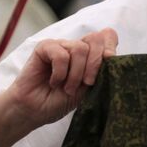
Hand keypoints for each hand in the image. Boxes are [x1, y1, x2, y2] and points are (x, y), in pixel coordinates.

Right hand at [2, 28, 118, 131]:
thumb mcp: (87, 89)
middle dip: (95, 63)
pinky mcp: (45, 47)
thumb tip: (110, 57)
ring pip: (80, 48)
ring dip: (76, 74)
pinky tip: (54, 82)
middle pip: (96, 38)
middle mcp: (77, 47)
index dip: (110, 46)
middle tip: (87, 83)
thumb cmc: (60, 100)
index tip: (109, 63)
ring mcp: (61, 45)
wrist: (35, 110)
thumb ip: (99, 73)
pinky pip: (61, 55)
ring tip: (67, 88)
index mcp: (90, 55)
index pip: (108, 36)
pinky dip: (60, 73)